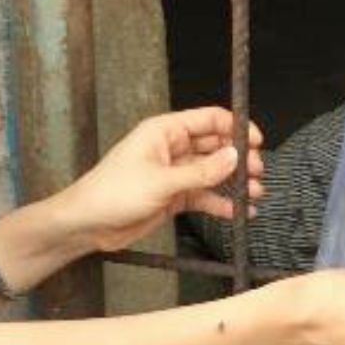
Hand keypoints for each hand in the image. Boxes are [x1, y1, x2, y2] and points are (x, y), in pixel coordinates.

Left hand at [57, 107, 265, 252]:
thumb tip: (234, 157)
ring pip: (212, 172)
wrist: (87, 224)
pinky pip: (203, 195)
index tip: (256, 142)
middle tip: (257, 172)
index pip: (209, 119)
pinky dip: (220, 202)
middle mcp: (171, 149)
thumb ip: (201, 171)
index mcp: (165, 131)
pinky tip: (237, 211)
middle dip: (238, 158)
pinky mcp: (173, 197)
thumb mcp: (161, 182)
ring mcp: (173, 173)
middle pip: (215, 146)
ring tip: (254, 194)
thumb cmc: (112, 193)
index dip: (235, 127)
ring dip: (233, 182)